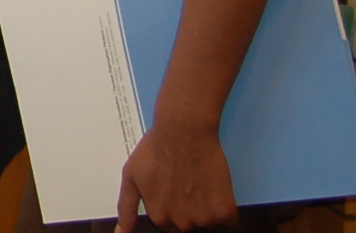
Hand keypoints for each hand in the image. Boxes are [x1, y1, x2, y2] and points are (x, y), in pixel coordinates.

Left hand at [118, 120, 235, 230]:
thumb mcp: (131, 176)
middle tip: (186, 183)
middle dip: (188, 208)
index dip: (171, 205)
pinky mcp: (225, 212)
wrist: (183, 132)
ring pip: (208, 222)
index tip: (173, 190)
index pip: (169, 224)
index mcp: (159, 217)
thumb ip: (127, 208)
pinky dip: (224, 207)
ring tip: (198, 181)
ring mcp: (204, 219)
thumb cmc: (156, 150)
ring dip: (206, 207)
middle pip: (188, 224)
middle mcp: (181, 223)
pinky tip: (213, 186)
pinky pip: (228, 219)